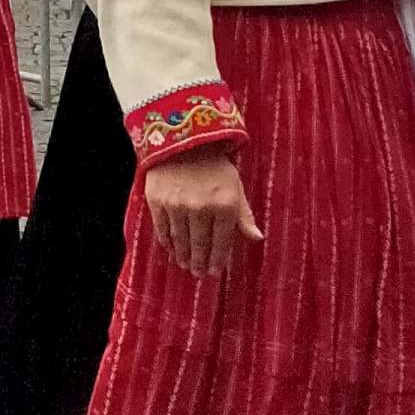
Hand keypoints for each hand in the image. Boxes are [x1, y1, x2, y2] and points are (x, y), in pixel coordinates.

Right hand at [145, 149, 261, 275]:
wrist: (182, 140)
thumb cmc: (214, 165)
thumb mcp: (235, 187)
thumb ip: (244, 214)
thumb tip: (257, 238)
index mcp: (224, 205)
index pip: (222, 241)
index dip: (218, 259)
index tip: (215, 272)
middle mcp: (201, 207)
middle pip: (200, 244)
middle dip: (200, 262)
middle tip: (199, 274)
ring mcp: (177, 205)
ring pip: (181, 239)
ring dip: (184, 256)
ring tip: (186, 265)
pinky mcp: (157, 201)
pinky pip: (162, 229)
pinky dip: (167, 242)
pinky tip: (171, 249)